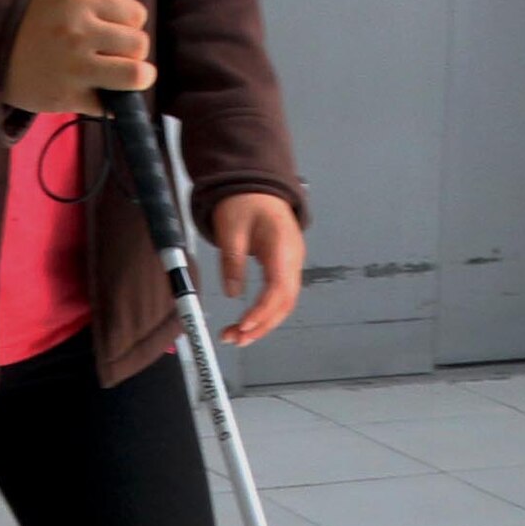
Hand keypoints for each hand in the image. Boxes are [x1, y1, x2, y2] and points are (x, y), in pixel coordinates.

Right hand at [2, 0, 149, 116]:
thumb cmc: (34, 18)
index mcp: (79, 3)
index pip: (136, 14)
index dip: (132, 22)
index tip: (118, 29)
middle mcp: (78, 34)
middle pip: (139, 45)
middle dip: (134, 50)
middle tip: (118, 53)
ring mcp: (74, 68)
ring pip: (135, 75)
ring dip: (136, 77)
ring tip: (124, 75)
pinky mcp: (67, 98)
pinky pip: (110, 105)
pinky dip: (111, 103)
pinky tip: (102, 94)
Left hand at [208, 190, 304, 346]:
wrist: (258, 186)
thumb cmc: (245, 202)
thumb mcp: (231, 229)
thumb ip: (232, 261)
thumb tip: (232, 292)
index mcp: (282, 248)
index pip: (278, 289)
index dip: (262, 311)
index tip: (244, 326)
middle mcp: (293, 259)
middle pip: (286, 302)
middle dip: (263, 325)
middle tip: (236, 339)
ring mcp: (292, 263)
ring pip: (285, 302)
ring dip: (264, 322)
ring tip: (239, 336)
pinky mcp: (285, 266)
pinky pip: (281, 294)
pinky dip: (266, 312)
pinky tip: (249, 322)